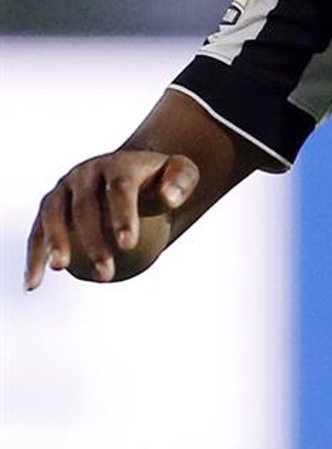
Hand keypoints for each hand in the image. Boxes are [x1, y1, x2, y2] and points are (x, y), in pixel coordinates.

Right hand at [23, 150, 201, 289]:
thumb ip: (181, 181)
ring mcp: (65, 188)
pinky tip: (33, 283)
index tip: (128, 244)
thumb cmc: (161, 179)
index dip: (122, 215)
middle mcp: (86, 173)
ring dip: (56, 241)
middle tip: (107, 273)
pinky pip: (37, 231)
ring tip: (61, 267)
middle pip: (85, 206)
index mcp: (119, 165)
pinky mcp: (51, 205)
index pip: (120, 189)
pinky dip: (33, 256)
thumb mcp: (182, 172)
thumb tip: (169, 197)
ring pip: (54, 214)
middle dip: (93, 240)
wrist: (133, 170)